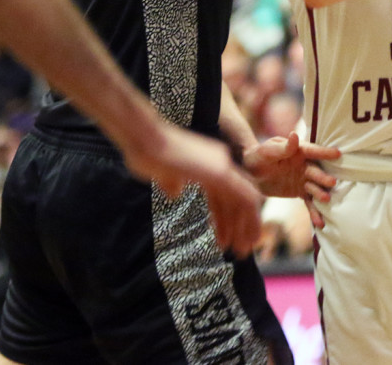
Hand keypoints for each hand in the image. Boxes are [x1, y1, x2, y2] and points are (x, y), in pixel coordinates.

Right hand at [121, 123, 263, 257]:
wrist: (144, 139)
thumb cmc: (147, 154)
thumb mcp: (163, 174)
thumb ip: (172, 182)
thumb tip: (175, 193)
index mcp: (208, 163)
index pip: (224, 196)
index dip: (226, 218)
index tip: (225, 239)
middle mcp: (220, 163)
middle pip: (236, 199)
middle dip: (241, 226)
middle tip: (242, 250)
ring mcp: (222, 166)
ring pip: (245, 201)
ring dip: (246, 227)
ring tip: (242, 251)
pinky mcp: (219, 172)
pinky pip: (243, 197)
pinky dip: (247, 219)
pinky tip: (243, 237)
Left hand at [242, 133, 340, 228]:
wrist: (252, 173)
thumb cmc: (259, 156)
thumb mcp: (267, 151)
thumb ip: (283, 147)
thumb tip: (294, 135)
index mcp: (299, 151)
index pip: (313, 151)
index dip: (324, 152)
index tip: (338, 154)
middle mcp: (305, 165)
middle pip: (316, 171)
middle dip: (323, 177)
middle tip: (332, 182)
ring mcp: (304, 179)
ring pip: (315, 187)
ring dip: (321, 193)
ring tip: (326, 199)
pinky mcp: (301, 192)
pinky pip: (309, 202)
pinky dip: (314, 212)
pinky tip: (320, 223)